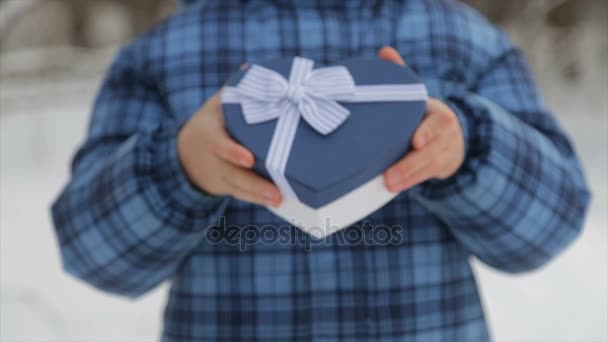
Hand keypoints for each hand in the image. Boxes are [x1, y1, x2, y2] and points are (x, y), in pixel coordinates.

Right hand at [178, 90, 282, 206]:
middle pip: (233, 174)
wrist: (186, 154)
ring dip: (259, 196)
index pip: (220, 145)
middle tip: (276, 192)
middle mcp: (213, 160)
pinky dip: (258, 199)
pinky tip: (278, 201)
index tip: (249, 158)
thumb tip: (249, 69)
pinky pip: (242, 195)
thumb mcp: (215, 106)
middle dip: (255, 185)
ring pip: (239, 188)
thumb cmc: (211, 124)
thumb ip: (233, 91)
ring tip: (280, 199)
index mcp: (209, 136)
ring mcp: (219, 176)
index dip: (232, 152)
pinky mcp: (227, 187)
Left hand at [378, 47, 464, 192]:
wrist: (452, 138)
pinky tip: (392, 189)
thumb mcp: (417, 97)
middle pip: (431, 153)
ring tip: (390, 185)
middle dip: (412, 165)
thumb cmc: (424, 116)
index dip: (428, 132)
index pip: (437, 124)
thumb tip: (385, 52)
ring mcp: (443, 156)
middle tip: (390, 177)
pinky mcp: (438, 171)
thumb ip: (402, 76)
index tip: (416, 141)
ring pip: (429, 169)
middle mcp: (444, 137)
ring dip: (409, 178)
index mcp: (439, 115)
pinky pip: (425, 179)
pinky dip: (411, 183)